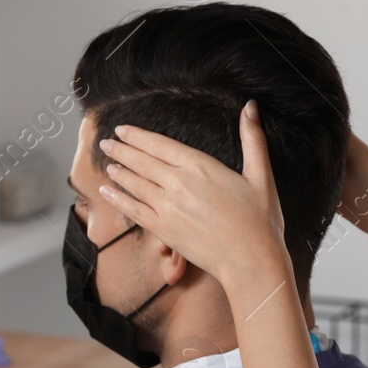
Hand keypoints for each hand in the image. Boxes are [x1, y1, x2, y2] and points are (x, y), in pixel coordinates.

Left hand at [96, 101, 287, 288]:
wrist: (250, 261)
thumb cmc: (260, 220)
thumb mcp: (261, 175)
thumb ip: (253, 139)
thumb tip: (251, 106)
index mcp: (200, 166)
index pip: (160, 145)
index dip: (138, 136)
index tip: (122, 129)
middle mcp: (179, 184)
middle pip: (142, 162)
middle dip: (121, 150)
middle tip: (105, 143)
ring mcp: (168, 208)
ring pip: (136, 184)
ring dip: (119, 173)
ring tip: (108, 165)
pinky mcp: (164, 231)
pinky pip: (134, 211)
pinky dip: (118, 199)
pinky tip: (107, 192)